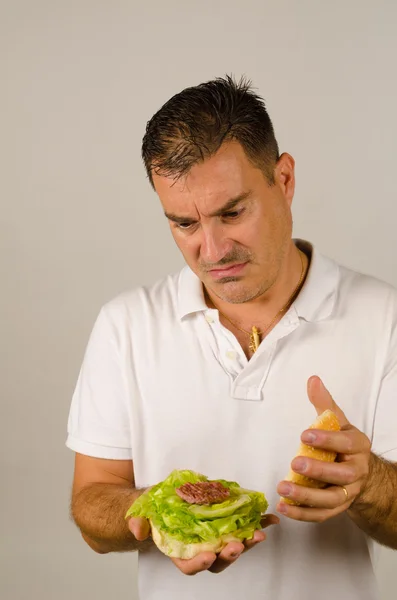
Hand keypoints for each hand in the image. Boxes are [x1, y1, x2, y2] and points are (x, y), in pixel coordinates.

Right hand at [129, 514, 278, 574]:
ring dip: (248, 541)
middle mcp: (200, 548)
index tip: (209, 556)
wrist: (164, 501)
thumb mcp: (141, 513)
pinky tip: (269, 520)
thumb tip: (138, 529)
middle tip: (239, 544)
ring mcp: (215, 538)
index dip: (199, 563)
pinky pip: (244, 528)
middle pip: (218, 560)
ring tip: (260, 532)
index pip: (189, 565)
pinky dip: (257, 524)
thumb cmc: (154, 511)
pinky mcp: (227, 526)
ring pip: (233, 547)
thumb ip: (138, 521)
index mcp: (179, 550)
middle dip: (230, 554)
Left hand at [276, 375, 371, 522]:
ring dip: (305, 497)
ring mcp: (348, 493)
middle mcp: (356, 471)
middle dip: (318, 471)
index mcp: (358, 446)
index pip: (346, 443)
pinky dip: (302, 514)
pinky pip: (321, 515)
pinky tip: (284, 507)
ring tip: (282, 489)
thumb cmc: (345, 443)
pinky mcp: (337, 508)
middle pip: (340, 475)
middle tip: (295, 463)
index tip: (305, 434)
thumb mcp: (338, 421)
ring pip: (330, 500)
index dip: (327, 439)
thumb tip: (312, 379)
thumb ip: (324, 403)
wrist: (364, 473)